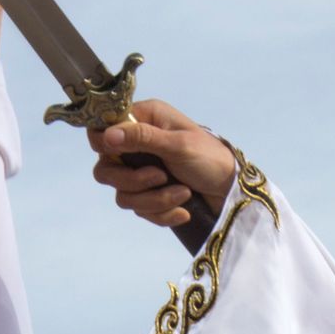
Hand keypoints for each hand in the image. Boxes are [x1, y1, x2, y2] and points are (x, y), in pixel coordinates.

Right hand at [88, 99, 237, 233]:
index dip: (103, 145)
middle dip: (134, 182)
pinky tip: (183, 210)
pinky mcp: (149, 195)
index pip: (101, 130)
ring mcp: (141, 172)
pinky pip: (140, 211)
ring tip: (183, 194)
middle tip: (160, 178)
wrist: (232, 191)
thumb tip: (107, 136)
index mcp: (144, 120)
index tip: (117, 155)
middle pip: (106, 170)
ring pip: (124, 195)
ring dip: (155, 200)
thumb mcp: (178, 144)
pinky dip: (162, 213)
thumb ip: (142, 138)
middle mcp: (137, 144)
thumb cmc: (211, 158)